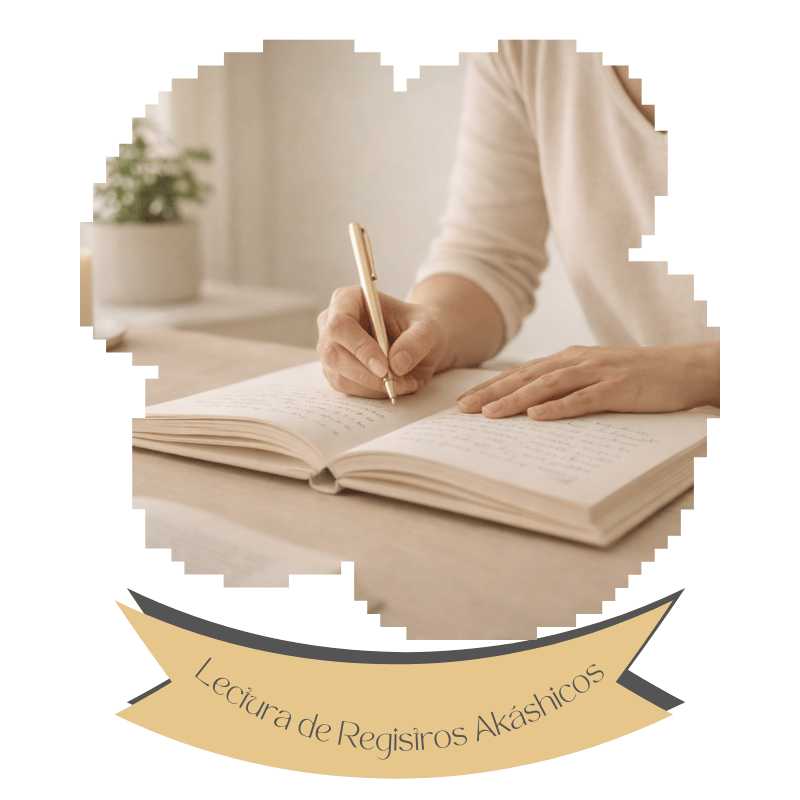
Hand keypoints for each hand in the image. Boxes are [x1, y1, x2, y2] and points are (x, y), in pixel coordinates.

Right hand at [316, 286, 450, 397]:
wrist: (418, 341)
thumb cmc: (419, 326)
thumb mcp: (428, 327)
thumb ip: (417, 341)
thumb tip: (396, 364)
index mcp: (349, 300)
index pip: (340, 324)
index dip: (359, 347)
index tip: (384, 367)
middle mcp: (331, 322)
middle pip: (333, 354)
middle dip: (366, 374)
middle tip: (397, 382)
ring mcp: (330, 348)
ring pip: (340, 376)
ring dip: (373, 387)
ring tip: (405, 383)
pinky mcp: (335, 370)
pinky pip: (347, 388)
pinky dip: (373, 393)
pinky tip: (396, 385)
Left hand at [456, 342, 719, 419]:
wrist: (685, 368)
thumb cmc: (638, 377)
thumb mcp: (596, 376)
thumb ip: (566, 387)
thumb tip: (531, 408)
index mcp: (570, 359)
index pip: (522, 374)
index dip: (491, 387)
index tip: (464, 403)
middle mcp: (578, 361)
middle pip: (526, 377)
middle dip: (491, 393)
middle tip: (462, 411)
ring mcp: (598, 373)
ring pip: (548, 386)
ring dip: (516, 400)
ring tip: (489, 415)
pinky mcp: (619, 388)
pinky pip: (584, 399)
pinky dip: (558, 407)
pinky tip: (537, 417)